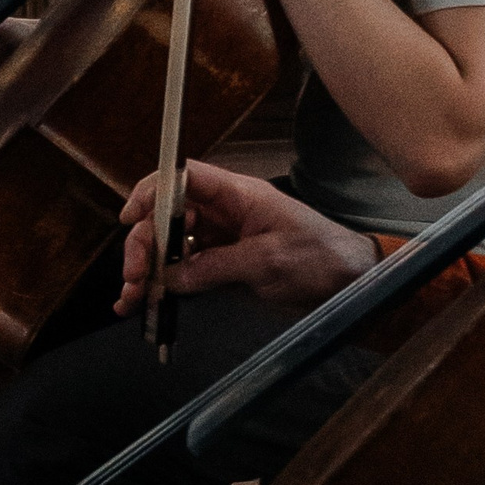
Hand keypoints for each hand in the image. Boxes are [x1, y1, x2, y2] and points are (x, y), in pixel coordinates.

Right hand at [115, 159, 375, 315]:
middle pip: (167, 217)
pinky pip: (184, 272)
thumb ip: (215, 266)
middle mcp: (223, 214)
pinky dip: (163, 287)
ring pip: (170, 247)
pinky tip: (144, 305)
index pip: (181, 179)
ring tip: (131, 300)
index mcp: (236, 196)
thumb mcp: (267, 261)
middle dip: (144, 244)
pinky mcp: (224, 269)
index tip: (130, 219)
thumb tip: (170, 276)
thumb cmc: (320, 258)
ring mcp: (221, 242)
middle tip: (134, 277)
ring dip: (146, 270)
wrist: (353, 285)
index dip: (151, 193)